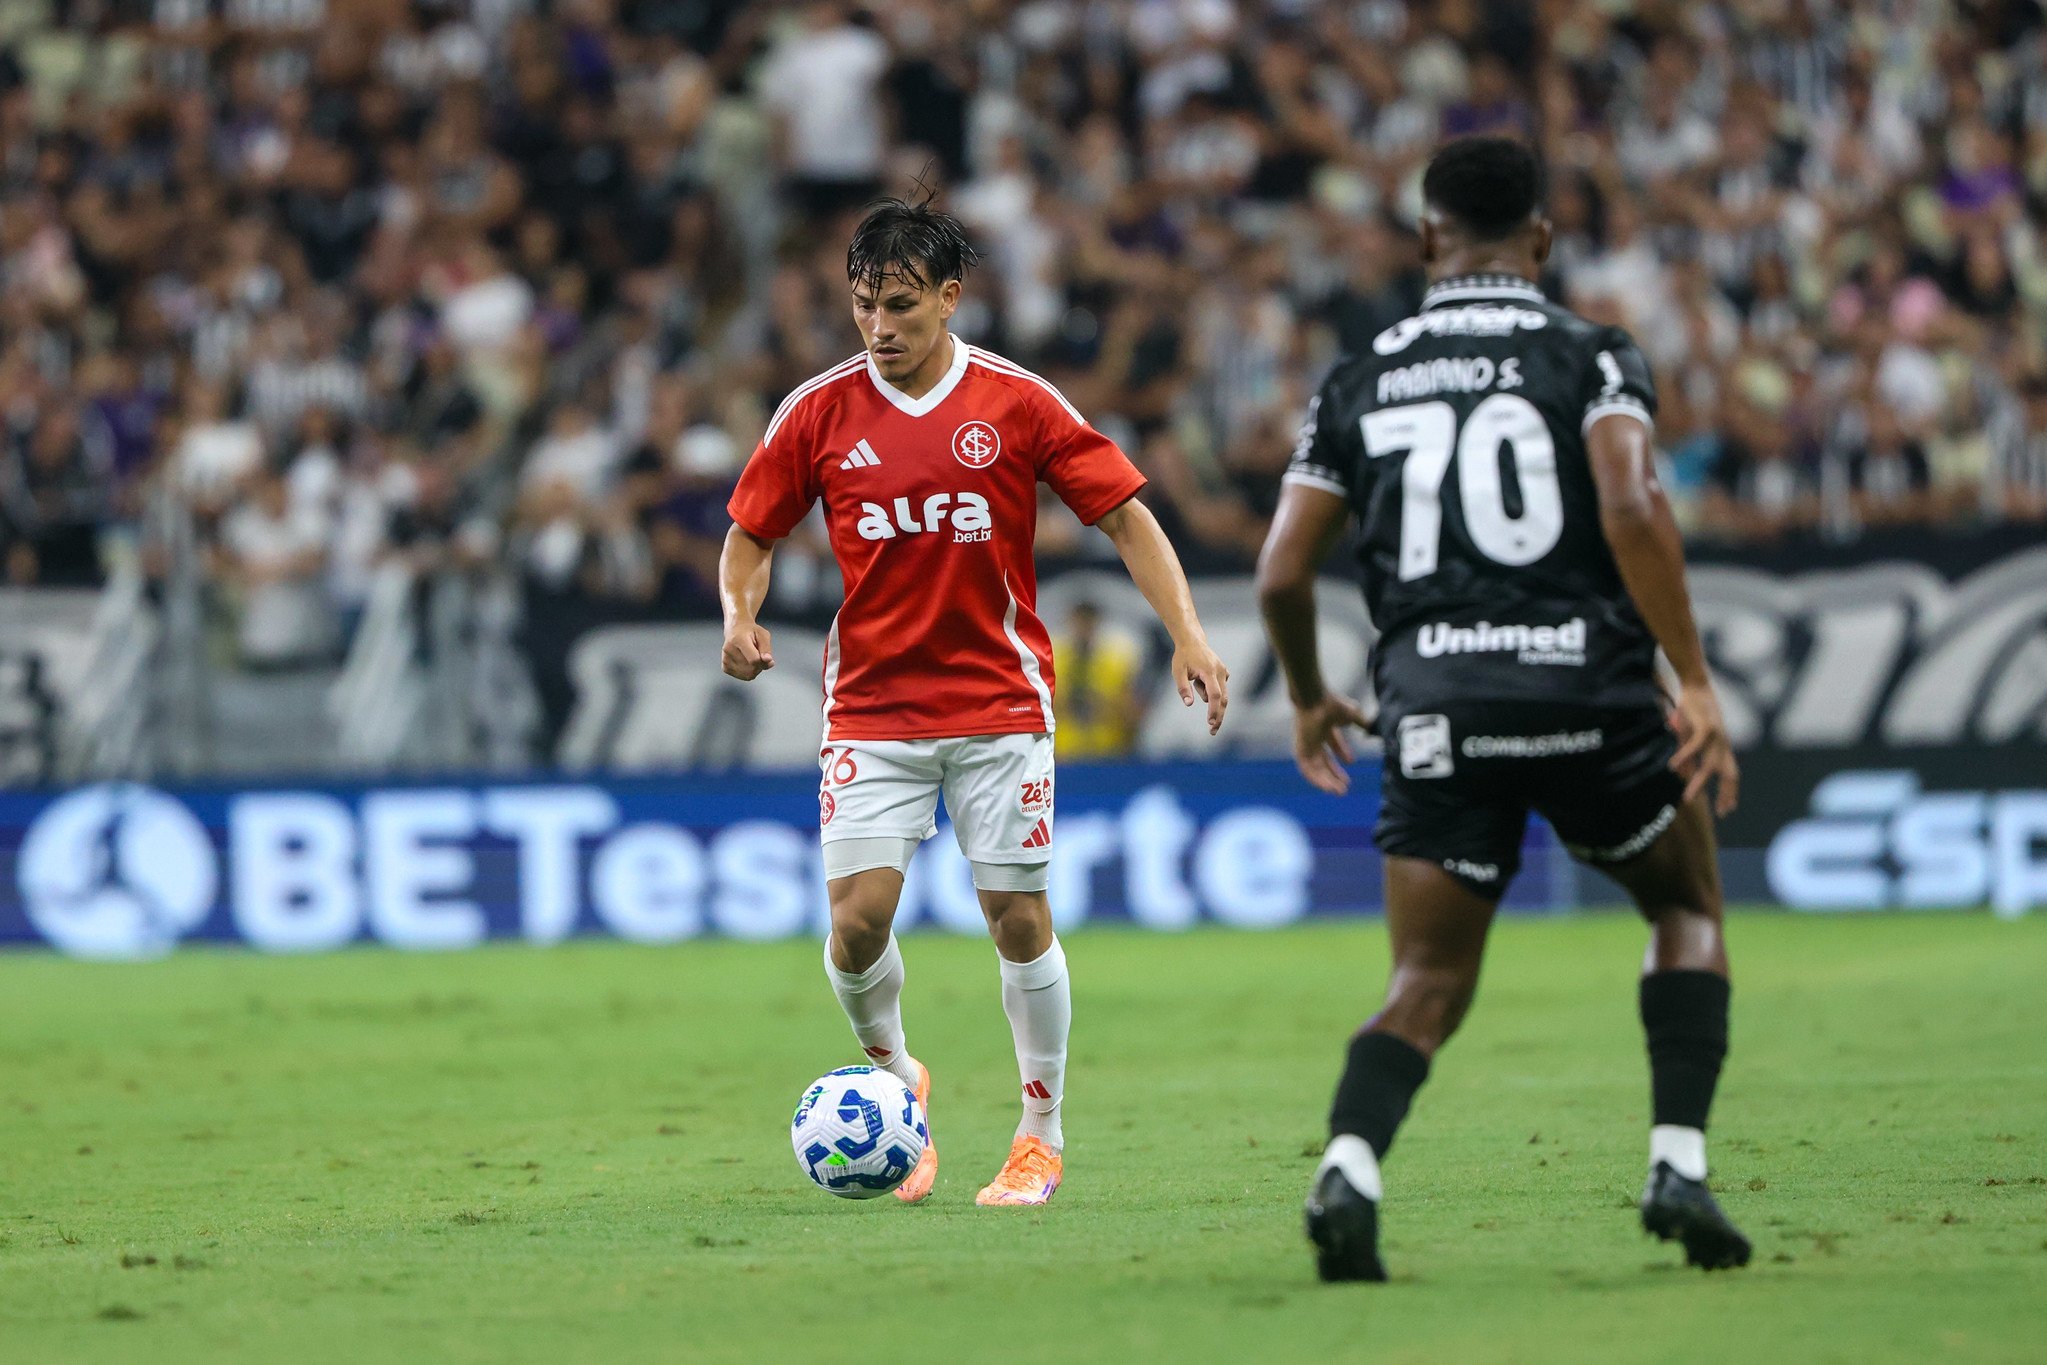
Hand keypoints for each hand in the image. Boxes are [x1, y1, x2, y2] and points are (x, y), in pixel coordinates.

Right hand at [721, 621, 774, 680]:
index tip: (766, 657)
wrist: (736, 630)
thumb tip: (768, 661)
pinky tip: (747, 662)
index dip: (764, 661)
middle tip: (759, 656)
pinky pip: (742, 676)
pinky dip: (748, 672)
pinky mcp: (724, 667)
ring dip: (755, 670)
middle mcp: (729, 649)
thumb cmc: (751, 632)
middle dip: (760, 666)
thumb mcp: (763, 635)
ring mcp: (725, 659)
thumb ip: (766, 649)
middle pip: (751, 669)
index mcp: (738, 639)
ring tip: (752, 658)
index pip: (754, 660)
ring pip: (747, 675)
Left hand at [1171, 639, 1230, 735]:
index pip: (1214, 694)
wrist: (1192, 641)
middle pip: (1223, 699)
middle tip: (1212, 731)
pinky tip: (1200, 679)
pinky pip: (1219, 688)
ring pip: (1220, 694)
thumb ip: (1183, 688)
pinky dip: (1209, 690)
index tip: (1210, 722)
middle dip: (1218, 715)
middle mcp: (1220, 672)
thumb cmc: (1183, 657)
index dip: (1213, 709)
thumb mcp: (1178, 672)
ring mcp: (1224, 672)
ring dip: (1207, 695)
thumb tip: (1189, 704)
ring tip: (1194, 681)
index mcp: (1209, 671)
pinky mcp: (1224, 673)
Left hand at [1292, 693, 1369, 794]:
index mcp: (1325, 728)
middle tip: (1345, 787)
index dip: (1342, 753)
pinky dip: (1317, 779)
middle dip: (1335, 774)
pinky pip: (1307, 770)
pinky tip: (1327, 787)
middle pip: (1324, 760)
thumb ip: (1361, 721)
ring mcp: (1306, 745)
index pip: (1333, 744)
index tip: (1351, 763)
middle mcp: (1315, 737)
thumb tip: (1372, 728)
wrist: (1315, 702)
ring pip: (1316, 768)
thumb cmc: (1332, 704)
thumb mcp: (1353, 714)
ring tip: (1339, 792)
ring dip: (1327, 781)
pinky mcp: (1300, 751)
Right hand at [1668, 680, 1739, 815]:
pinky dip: (1684, 757)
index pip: (1731, 774)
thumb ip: (1688, 756)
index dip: (1730, 792)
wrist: (1695, 684)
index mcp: (1722, 747)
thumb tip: (1682, 775)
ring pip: (1710, 766)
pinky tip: (1671, 767)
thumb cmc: (1692, 711)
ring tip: (1688, 798)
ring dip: (1698, 783)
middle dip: (1726, 794)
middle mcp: (1723, 744)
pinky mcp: (1706, 727)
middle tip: (1722, 812)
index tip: (1727, 810)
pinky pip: (1695, 747)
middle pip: (1729, 774)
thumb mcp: (1689, 737)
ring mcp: (1717, 736)